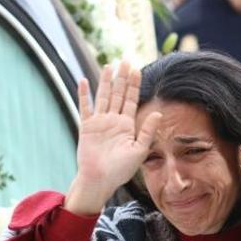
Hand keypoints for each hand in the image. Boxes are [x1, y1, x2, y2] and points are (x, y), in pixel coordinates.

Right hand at [65, 62, 161, 215]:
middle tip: (125, 60)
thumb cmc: (120, 170)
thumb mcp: (139, 151)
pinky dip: (83, 94)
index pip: (131, 100)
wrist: (100, 180)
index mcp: (127, 125)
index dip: (134, 85)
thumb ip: (147, 131)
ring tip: (109, 66)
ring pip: (103, 96)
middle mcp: (113, 121)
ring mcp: (99, 122)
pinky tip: (82, 81)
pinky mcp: (86, 127)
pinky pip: (84, 107)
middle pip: (118, 94)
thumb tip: (158, 113)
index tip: (137, 70)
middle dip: (122, 78)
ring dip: (105, 81)